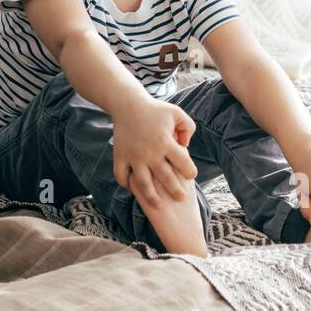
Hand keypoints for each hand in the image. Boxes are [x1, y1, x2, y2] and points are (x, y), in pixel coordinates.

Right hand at [110, 97, 198, 213]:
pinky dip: (126, 184)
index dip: (190, 171)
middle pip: (166, 179)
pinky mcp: (120, 156)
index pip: (184, 164)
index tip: (190, 175)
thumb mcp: (177, 113)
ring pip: (144, 184)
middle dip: (176, 191)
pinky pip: (121, 176)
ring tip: (159, 206)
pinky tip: (133, 188)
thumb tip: (185, 147)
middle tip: (181, 198)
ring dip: (152, 198)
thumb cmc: (155, 109)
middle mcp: (150, 152)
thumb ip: (188, 129)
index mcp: (166, 142)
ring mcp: (134, 156)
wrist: (128, 104)